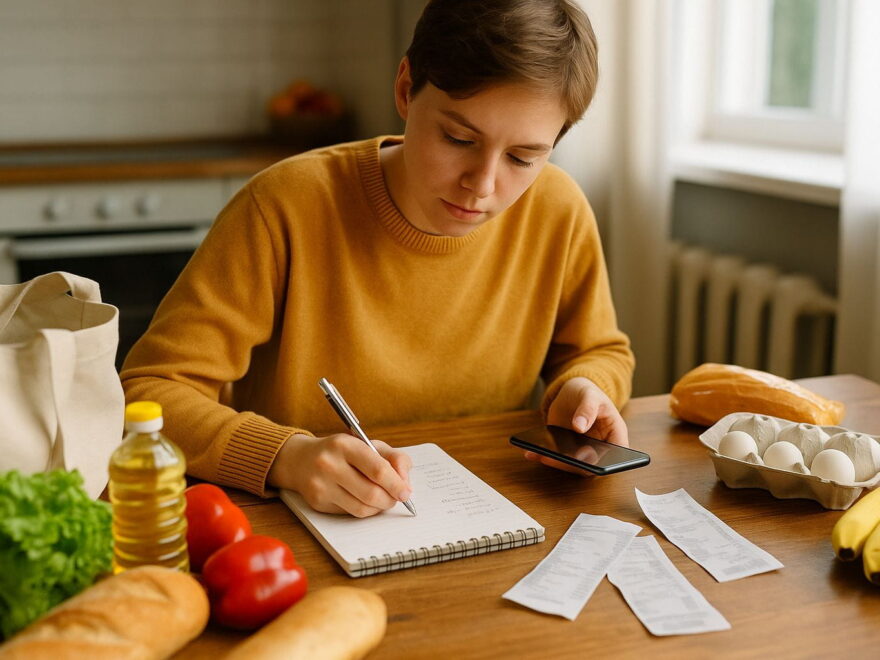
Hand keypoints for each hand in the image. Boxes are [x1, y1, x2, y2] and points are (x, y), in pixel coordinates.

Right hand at [267, 433, 411, 516]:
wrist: (300, 460)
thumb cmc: (341, 452)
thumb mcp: (367, 444)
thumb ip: (393, 458)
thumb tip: (405, 482)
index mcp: (345, 444)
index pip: (378, 469)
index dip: (396, 484)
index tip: (406, 492)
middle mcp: (330, 464)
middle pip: (371, 493)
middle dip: (390, 499)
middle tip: (397, 498)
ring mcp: (321, 485)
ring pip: (362, 508)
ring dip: (379, 507)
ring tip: (383, 499)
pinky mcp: (317, 502)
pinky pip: (350, 513)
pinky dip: (364, 510)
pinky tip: (365, 501)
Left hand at [524, 377, 628, 473]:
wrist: (571, 393)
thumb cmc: (587, 393)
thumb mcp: (589, 395)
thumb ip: (587, 408)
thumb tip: (580, 427)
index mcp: (615, 436)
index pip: (616, 457)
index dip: (604, 462)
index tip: (586, 458)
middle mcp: (601, 449)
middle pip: (591, 465)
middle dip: (572, 464)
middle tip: (554, 458)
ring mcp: (583, 452)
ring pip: (572, 466)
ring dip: (554, 462)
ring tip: (538, 454)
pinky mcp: (566, 452)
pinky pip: (557, 459)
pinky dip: (544, 457)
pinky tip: (531, 452)